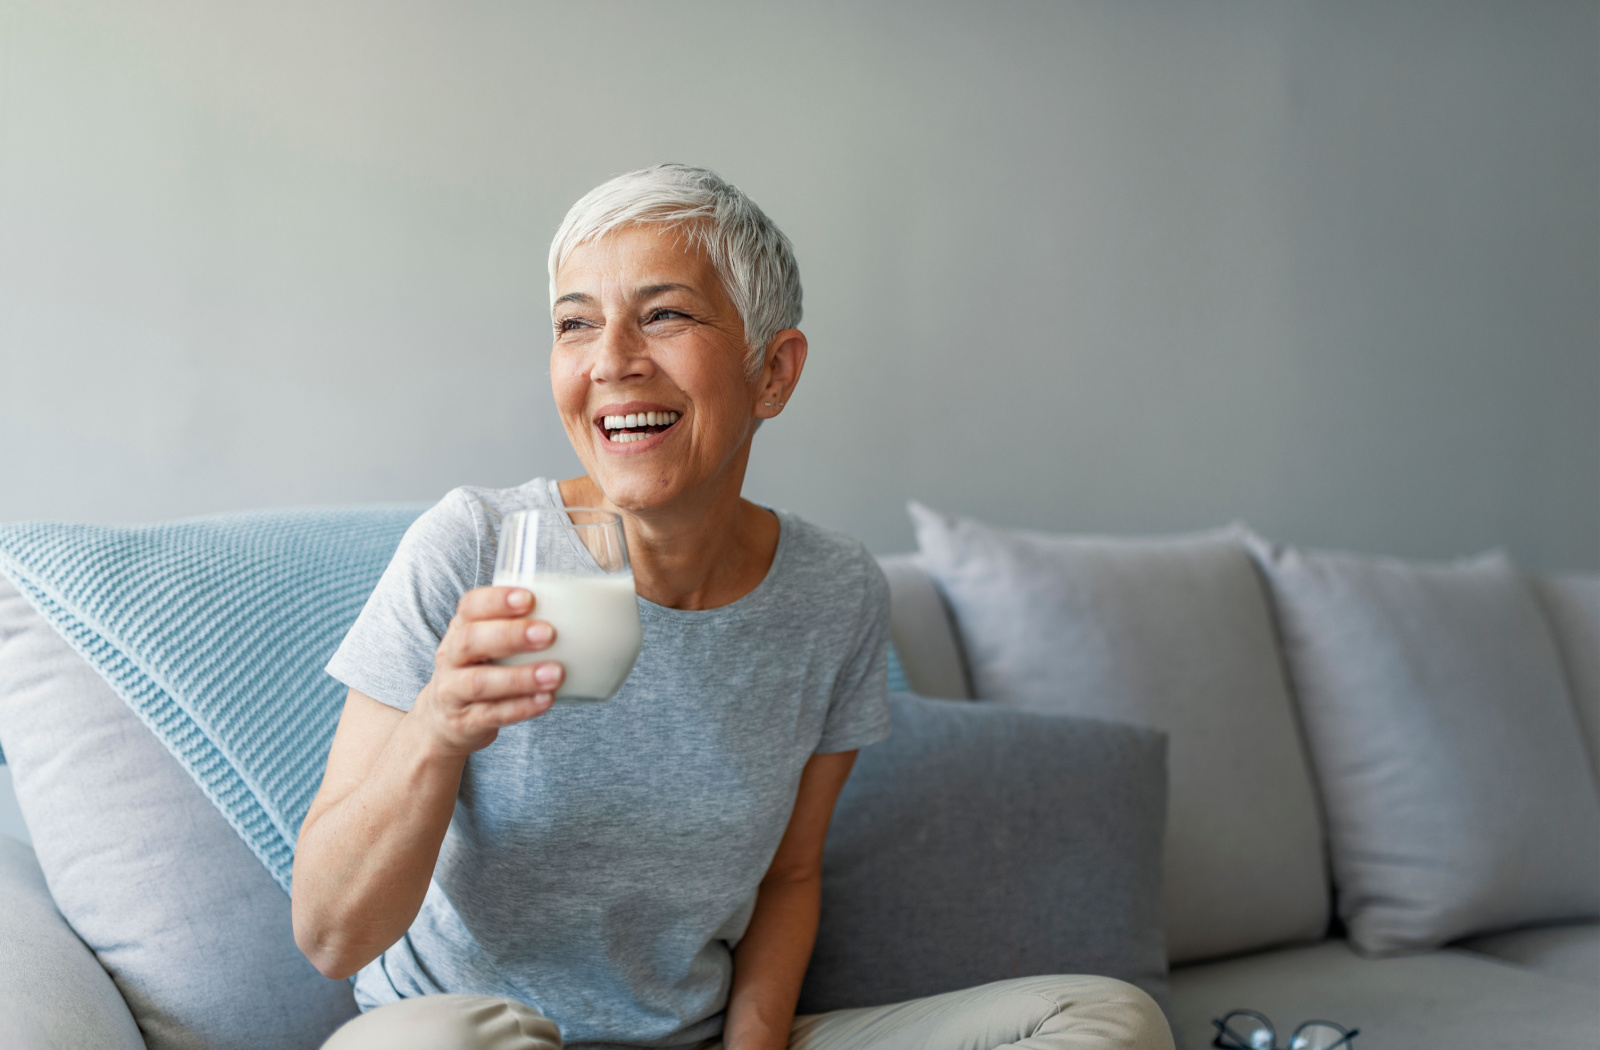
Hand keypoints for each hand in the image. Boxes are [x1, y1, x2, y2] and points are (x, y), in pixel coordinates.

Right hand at [413, 586, 562, 754]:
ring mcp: (453, 691)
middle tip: (549, 634)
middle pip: (470, 641)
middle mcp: (451, 657)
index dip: (496, 600)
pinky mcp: (465, 721)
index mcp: (460, 628)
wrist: (446, 719)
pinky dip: (521, 708)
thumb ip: (521, 625)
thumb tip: (587, 607)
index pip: (470, 606)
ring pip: (479, 682)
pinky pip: (491, 714)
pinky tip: (546, 700)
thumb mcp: (488, 642)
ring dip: (520, 677)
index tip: (529, 598)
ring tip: (556, 674)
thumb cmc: (482, 668)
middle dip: (510, 635)